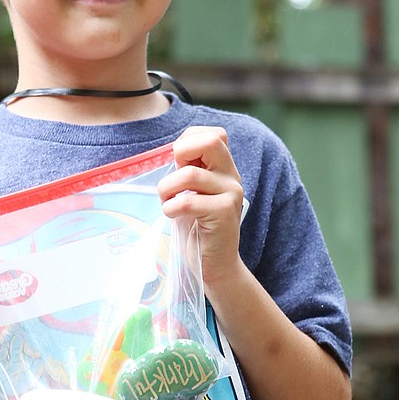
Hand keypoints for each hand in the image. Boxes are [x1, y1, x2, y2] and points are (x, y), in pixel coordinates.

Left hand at [157, 127, 244, 291]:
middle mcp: (232, 176)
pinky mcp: (224, 213)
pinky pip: (187, 201)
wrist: (215, 265)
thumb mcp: (193, 193)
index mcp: (225, 168)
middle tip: (174, 178)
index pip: (213, 134)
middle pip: (210, 142)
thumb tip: (173, 149)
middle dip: (181, 154)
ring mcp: (231, 194)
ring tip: (166, 202)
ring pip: (190, 174)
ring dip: (167, 189)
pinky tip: (171, 215)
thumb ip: (189, 171)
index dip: (188, 141)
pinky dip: (170, 208)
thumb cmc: (197, 229)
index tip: (178, 164)